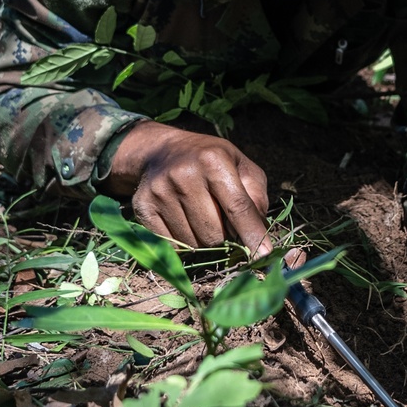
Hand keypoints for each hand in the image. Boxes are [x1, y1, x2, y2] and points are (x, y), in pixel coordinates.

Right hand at [102, 121, 270, 253]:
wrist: (162, 151)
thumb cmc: (210, 161)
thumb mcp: (240, 165)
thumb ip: (256, 195)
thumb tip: (258, 231)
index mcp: (213, 160)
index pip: (237, 207)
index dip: (252, 234)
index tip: (264, 255)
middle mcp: (184, 175)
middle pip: (215, 233)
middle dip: (225, 236)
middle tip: (222, 220)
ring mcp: (160, 192)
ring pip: (194, 244)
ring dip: (204, 240)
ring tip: (201, 217)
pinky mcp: (143, 207)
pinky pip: (171, 246)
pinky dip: (184, 244)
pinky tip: (184, 222)